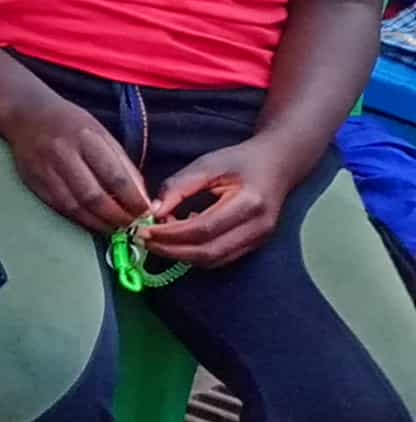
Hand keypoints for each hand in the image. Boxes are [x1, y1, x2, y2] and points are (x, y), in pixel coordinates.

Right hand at [0, 98, 150, 233]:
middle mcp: (64, 154)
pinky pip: (60, 207)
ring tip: (116, 227)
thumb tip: (141, 196)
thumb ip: (121, 163)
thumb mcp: (102, 134)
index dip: (133, 200)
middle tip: (132, 225)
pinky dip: (80, 219)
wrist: (25, 115)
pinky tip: (94, 222)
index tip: (146, 212)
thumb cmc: (70, 123)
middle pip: (94, 197)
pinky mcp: (34, 182)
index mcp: (87, 138)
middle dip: (117, 216)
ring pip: (76, 207)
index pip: (115, 177)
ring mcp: (46, 170)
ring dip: (99, 222)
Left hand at [141, 151, 287, 267]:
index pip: (204, 229)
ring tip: (157, 240)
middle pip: (209, 252)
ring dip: (181, 255)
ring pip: (214, 260)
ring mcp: (260, 239)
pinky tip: (180, 239)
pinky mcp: (255, 245)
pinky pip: (221, 258)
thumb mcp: (208, 164)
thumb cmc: (241, 161)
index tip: (144, 230)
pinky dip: (196, 253)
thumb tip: (152, 211)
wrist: (278, 165)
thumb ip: (179, 186)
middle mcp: (259, 227)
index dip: (171, 234)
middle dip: (172, 250)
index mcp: (250, 203)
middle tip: (144, 241)